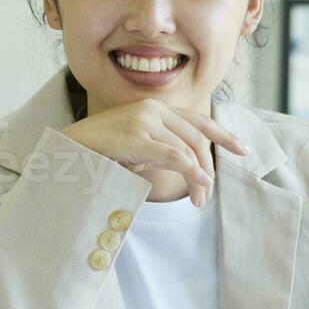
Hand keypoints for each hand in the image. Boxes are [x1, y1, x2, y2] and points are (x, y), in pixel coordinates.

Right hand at [61, 99, 249, 206]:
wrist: (65, 151)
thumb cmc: (98, 154)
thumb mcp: (135, 149)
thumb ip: (160, 151)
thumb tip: (191, 170)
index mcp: (154, 108)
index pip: (198, 119)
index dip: (224, 135)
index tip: (243, 150)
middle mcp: (153, 109)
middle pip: (197, 138)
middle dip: (210, 166)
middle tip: (207, 194)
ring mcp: (145, 120)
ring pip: (189, 150)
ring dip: (199, 178)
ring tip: (199, 200)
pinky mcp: (138, 137)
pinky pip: (176, 157)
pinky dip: (192, 173)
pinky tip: (199, 187)